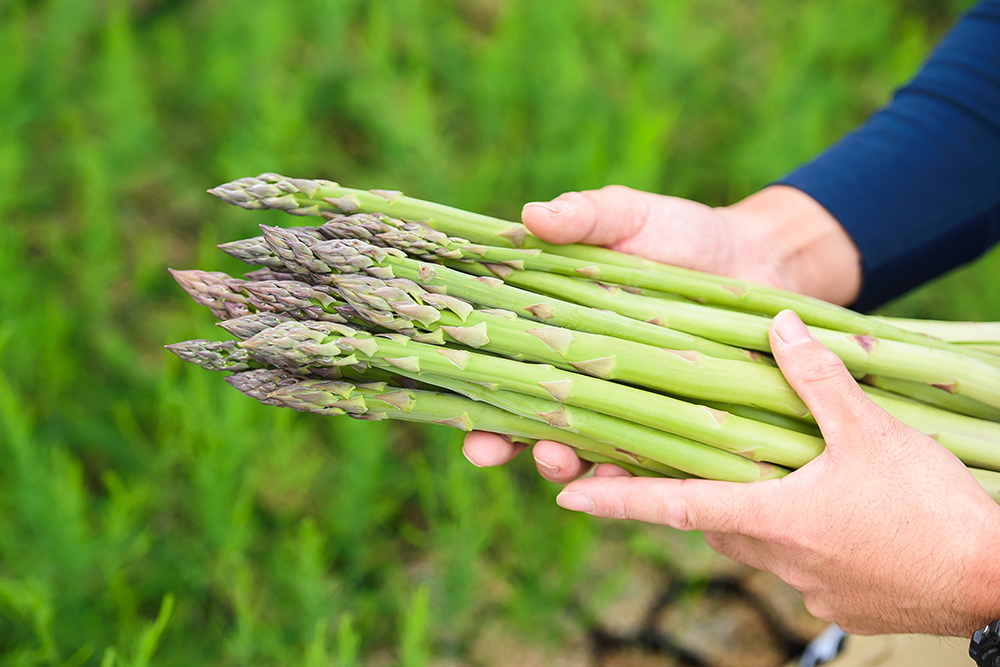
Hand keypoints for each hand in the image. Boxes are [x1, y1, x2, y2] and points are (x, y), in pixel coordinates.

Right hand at [462, 184, 860, 477]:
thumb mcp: (629, 217)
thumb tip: (531, 214)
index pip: (498, 367)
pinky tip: (621, 479)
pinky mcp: (674, 427)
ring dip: (558, 465)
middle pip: (527, 420)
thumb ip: (584, 217)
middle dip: (501, 443)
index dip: (471, 394)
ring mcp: (626, 407)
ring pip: (579, 450)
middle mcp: (582, 376)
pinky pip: (645, 463)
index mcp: (555, 329)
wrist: (761, 260)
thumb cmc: (682, 234)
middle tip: (488, 450)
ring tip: (556, 462)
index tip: (456, 413)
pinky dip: (630, 477)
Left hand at [552, 310, 999, 636]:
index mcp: (767, 514)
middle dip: (686, 494)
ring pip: (753, 541)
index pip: (670, 503)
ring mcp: (807, 586)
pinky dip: (796, 537)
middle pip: (709, 519)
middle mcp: (774, 556)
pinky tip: (826, 514)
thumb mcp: (870, 431)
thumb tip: (777, 324)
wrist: (993, 580)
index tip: (565, 493)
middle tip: (673, 464)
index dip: (614, 496)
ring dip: (746, 512)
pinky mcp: (840, 602)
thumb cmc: (928, 507)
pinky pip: (798, 564)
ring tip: (760, 479)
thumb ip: (817, 377)